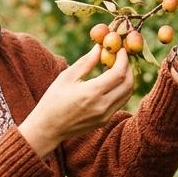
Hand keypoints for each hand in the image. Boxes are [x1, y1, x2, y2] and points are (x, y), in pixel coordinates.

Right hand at [18, 44, 134, 156]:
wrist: (48, 128)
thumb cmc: (53, 100)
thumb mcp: (67, 77)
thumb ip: (86, 62)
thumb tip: (99, 47)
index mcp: (92, 93)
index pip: (119, 73)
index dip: (123, 59)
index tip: (121, 49)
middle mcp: (102, 106)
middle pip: (128, 84)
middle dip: (129, 68)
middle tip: (122, 57)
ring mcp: (105, 116)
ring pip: (127, 94)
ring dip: (127, 79)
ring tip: (118, 67)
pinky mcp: (105, 121)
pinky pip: (120, 102)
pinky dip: (121, 89)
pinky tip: (112, 81)